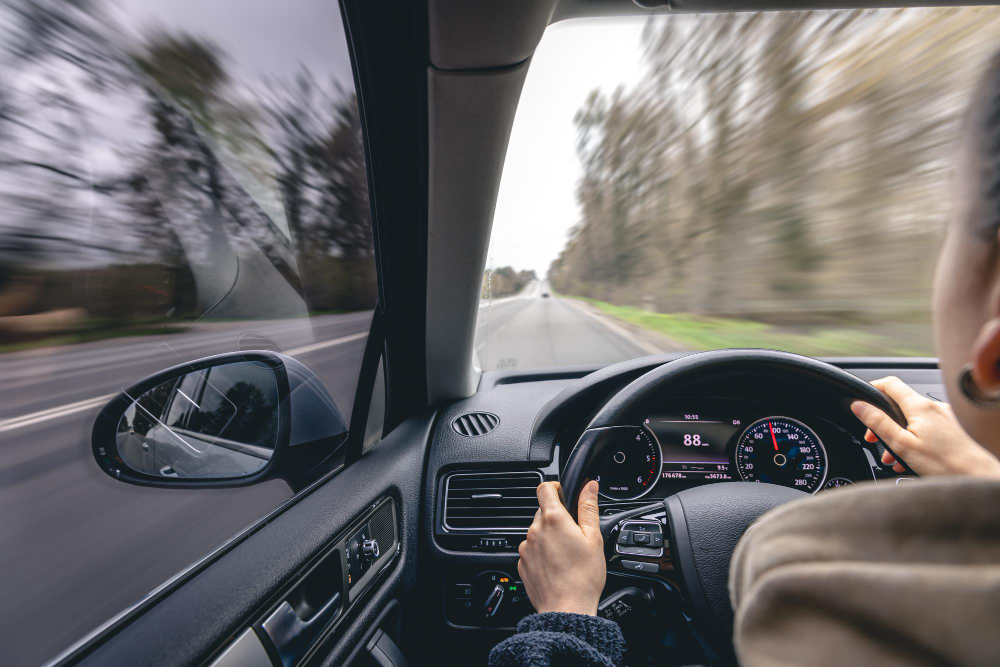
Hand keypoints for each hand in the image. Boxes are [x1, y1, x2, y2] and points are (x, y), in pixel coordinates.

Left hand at [517, 480, 604, 615]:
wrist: (566, 609)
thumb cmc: (583, 577)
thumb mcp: (594, 538)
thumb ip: (589, 508)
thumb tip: (590, 486)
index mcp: (554, 519)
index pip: (544, 488)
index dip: (555, 487)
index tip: (564, 494)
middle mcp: (535, 530)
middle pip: (543, 511)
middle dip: (558, 517)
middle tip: (574, 533)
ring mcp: (526, 547)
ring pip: (537, 531)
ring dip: (549, 536)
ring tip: (567, 553)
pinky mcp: (522, 563)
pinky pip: (532, 549)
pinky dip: (542, 552)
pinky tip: (557, 565)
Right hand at [850, 376, 999, 477]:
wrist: (978, 476)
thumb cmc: (944, 464)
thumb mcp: (902, 444)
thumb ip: (878, 423)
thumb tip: (859, 406)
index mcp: (919, 407)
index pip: (890, 384)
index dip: (872, 388)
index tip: (862, 400)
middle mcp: (934, 407)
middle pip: (899, 405)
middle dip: (883, 421)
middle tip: (873, 439)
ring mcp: (946, 416)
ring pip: (912, 419)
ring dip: (898, 435)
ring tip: (893, 457)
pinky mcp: (953, 428)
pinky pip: (927, 427)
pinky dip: (914, 439)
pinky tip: (911, 458)